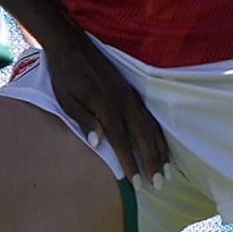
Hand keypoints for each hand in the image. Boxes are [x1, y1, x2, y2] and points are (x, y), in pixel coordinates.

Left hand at [37, 30, 167, 179]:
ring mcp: (131, 97)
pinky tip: (162, 147)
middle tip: (159, 184)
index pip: (122, 142)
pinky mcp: (133, 93)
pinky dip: (159, 135)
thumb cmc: (65, 76)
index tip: (138, 185)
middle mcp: (124, 102)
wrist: (72, 46)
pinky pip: (151, 118)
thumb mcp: (67, 100)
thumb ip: (84, 121)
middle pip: (144, 137)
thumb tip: (98, 144)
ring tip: (167, 171)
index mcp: (107, 106)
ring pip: (152, 128)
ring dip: (161, 150)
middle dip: (153, 162)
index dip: (131, 164)